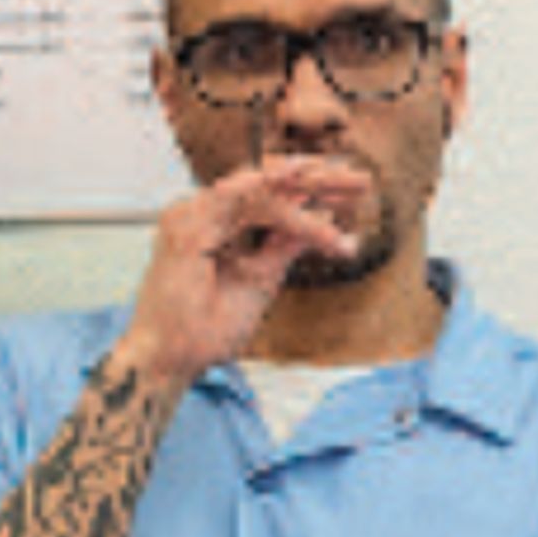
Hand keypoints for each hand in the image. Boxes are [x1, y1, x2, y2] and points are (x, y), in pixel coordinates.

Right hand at [112, 156, 371, 379]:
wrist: (173, 357)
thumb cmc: (209, 324)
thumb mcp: (262, 277)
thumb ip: (285, 245)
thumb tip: (322, 220)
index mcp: (218, 222)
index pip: (271, 195)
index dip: (314, 189)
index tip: (358, 189)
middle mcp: (202, 213)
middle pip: (267, 184)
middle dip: (319, 180)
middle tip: (364, 180)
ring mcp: (190, 217)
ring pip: (260, 192)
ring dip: (308, 187)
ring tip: (350, 187)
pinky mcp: (185, 231)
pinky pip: (234, 203)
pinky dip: (270, 195)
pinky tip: (296, 179)